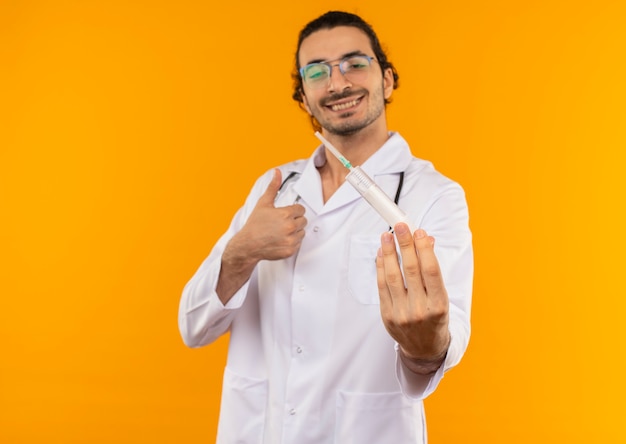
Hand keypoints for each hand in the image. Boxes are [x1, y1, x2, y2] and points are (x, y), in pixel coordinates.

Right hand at [217, 169, 306, 303]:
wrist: (248, 245)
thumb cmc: (255, 224)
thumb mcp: (263, 203)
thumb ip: (273, 187)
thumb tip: (277, 172)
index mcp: (286, 214)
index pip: (301, 209)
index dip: (293, 211)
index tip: (285, 214)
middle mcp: (290, 227)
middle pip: (303, 220)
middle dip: (295, 220)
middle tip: (282, 223)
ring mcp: (290, 240)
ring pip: (302, 232)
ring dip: (295, 231)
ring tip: (281, 231)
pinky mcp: (290, 250)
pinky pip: (298, 243)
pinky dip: (292, 242)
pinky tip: (281, 239)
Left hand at [376, 223, 449, 371]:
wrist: (425, 349)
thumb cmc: (435, 317)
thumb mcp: (441, 296)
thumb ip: (433, 268)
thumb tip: (427, 239)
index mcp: (438, 304)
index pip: (431, 271)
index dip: (424, 249)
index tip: (419, 231)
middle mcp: (420, 310)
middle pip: (410, 270)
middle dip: (404, 245)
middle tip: (399, 226)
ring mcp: (402, 314)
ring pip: (392, 277)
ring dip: (389, 253)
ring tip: (386, 236)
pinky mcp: (387, 316)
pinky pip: (382, 287)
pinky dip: (380, 268)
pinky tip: (381, 254)